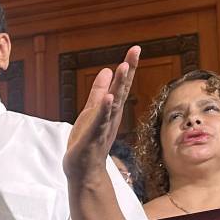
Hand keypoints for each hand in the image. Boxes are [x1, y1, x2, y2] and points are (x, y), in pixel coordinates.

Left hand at [63, 46, 139, 186]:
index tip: (135, 49)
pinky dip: (103, 109)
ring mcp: (102, 127)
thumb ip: (98, 91)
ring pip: (112, 104)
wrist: (83, 171)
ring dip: (118, 86)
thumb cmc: (88, 141)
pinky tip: (108, 97)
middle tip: (135, 51)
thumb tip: (107, 70)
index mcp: (111, 110)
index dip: (128, 67)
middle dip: (127, 71)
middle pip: (121, 91)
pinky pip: (99, 122)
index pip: (122, 86)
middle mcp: (111, 117)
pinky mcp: (92, 137)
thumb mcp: (92, 111)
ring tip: (122, 67)